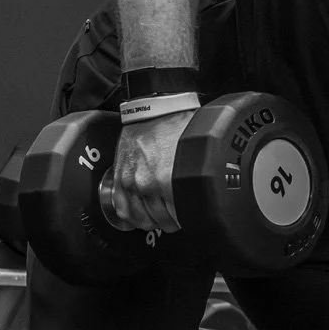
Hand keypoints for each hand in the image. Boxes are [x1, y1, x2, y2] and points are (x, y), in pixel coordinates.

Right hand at [103, 112, 188, 233]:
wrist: (156, 108)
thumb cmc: (179, 126)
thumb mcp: (198, 154)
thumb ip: (199, 180)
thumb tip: (209, 197)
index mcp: (169, 180)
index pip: (180, 217)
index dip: (188, 220)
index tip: (191, 219)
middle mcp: (147, 184)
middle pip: (161, 220)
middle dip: (172, 222)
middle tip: (178, 218)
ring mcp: (130, 181)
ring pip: (141, 218)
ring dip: (152, 222)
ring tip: (161, 218)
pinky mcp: (119, 176)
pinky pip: (122, 207)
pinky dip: (132, 217)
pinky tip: (141, 217)